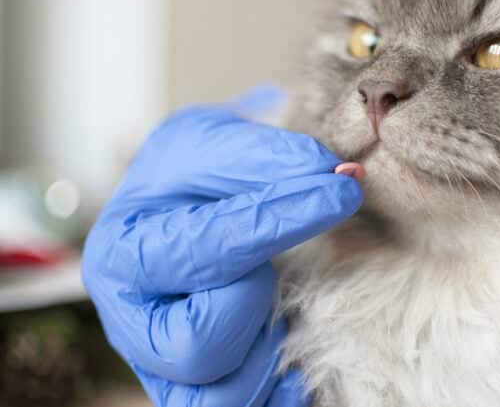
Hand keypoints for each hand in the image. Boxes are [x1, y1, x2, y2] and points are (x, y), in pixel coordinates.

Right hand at [82, 87, 363, 406]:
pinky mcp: (194, 390)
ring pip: (222, 395)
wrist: (177, 208)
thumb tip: (340, 178)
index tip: (344, 190)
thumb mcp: (220, 148)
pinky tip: (293, 354)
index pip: (208, 246)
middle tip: (267, 268)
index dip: (283, 218)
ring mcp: (161, 365)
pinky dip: (277, 390)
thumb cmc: (194, 180)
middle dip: (253, 300)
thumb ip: (272, 159)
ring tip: (273, 307)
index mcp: (124, 253)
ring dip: (265, 350)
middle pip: (200, 344)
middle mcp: (131, 321)